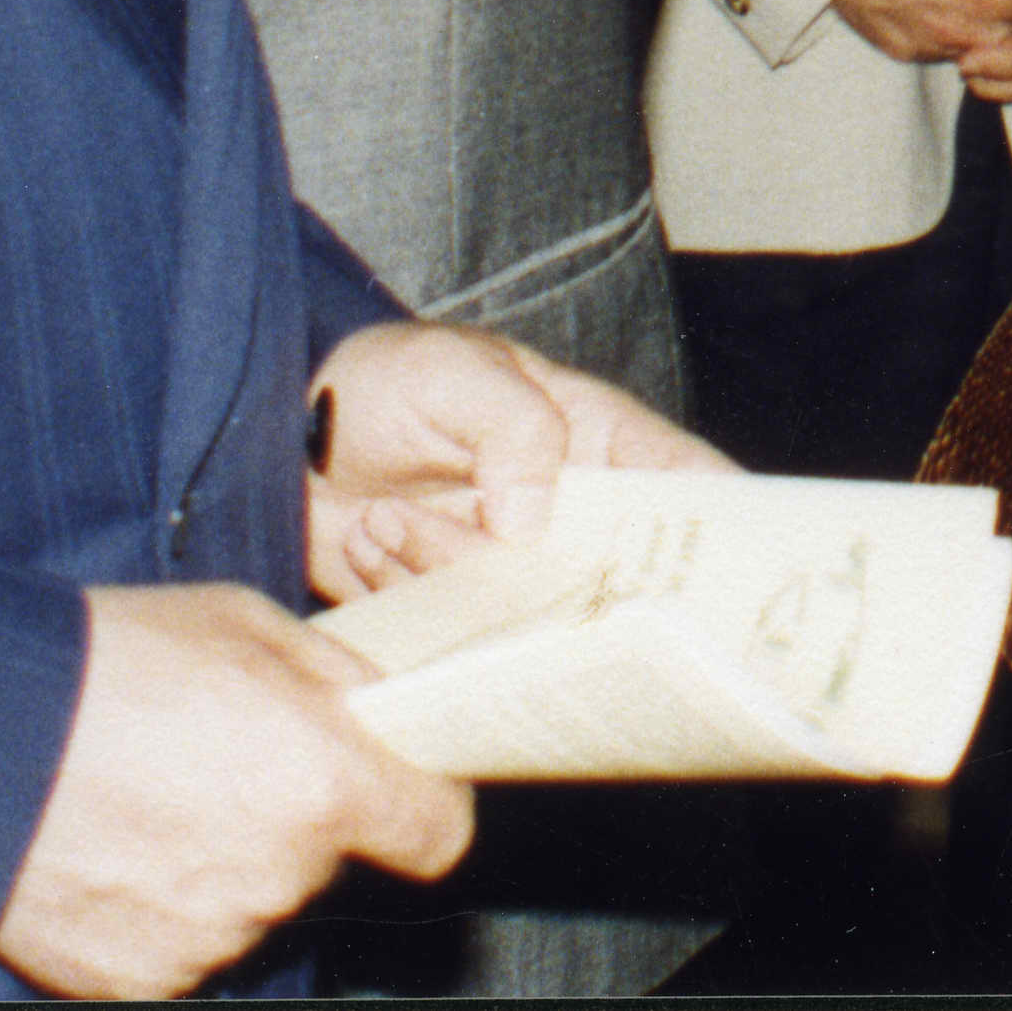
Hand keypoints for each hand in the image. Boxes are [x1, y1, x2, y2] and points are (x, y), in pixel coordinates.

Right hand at [0, 578, 467, 997]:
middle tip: (214, 759)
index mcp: (321, 782)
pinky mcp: (139, 981)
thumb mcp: (242, 622)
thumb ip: (332, 676)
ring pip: (252, 902)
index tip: (396, 787)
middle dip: (291, 814)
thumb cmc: (103, 663)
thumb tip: (378, 708)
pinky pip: (182, 944)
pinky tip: (114, 847)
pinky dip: (159, 909)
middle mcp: (278, 876)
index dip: (420, 805)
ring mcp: (208, 939)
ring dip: (223, 861)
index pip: (435, 832)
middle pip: (325, 860)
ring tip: (147, 796)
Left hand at [304, 318, 730, 599]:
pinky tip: (373, 544)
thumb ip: (513, 429)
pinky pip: (455, 636)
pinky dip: (408, 595)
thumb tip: (538, 521)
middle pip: (611, 579)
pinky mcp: (456, 613)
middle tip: (490, 555)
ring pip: (521, 615)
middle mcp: (568, 518)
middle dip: (554, 582)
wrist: (291, 437)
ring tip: (390, 519)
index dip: (720, 533)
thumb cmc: (387, 381)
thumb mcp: (453, 373)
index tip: (718, 578)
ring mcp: (512, 572)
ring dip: (447, 570)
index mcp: (597, 443)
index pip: (686, 485)